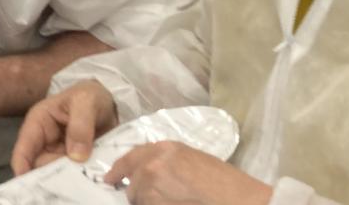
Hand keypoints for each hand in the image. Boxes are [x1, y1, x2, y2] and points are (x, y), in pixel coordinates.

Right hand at [11, 79, 117, 174]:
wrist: (109, 102)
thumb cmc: (90, 96)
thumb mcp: (86, 102)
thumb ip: (81, 125)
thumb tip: (76, 156)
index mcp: (38, 123)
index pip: (24, 148)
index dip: (22, 166)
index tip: (29, 184)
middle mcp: (44, 142)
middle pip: (40, 166)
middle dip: (53, 175)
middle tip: (71, 182)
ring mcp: (59, 153)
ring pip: (57, 173)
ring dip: (70, 178)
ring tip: (84, 179)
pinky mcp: (73, 162)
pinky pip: (73, 174)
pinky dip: (81, 178)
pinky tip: (91, 179)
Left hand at [106, 141, 272, 204]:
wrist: (238, 200)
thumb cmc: (224, 183)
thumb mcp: (194, 160)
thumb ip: (167, 161)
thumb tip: (148, 172)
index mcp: (164, 148)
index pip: (130, 157)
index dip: (119, 170)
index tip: (110, 178)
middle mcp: (152, 164)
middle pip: (131, 181)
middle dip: (136, 192)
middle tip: (147, 199)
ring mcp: (150, 187)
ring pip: (137, 199)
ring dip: (146, 203)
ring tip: (171, 201)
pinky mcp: (153, 204)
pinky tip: (172, 204)